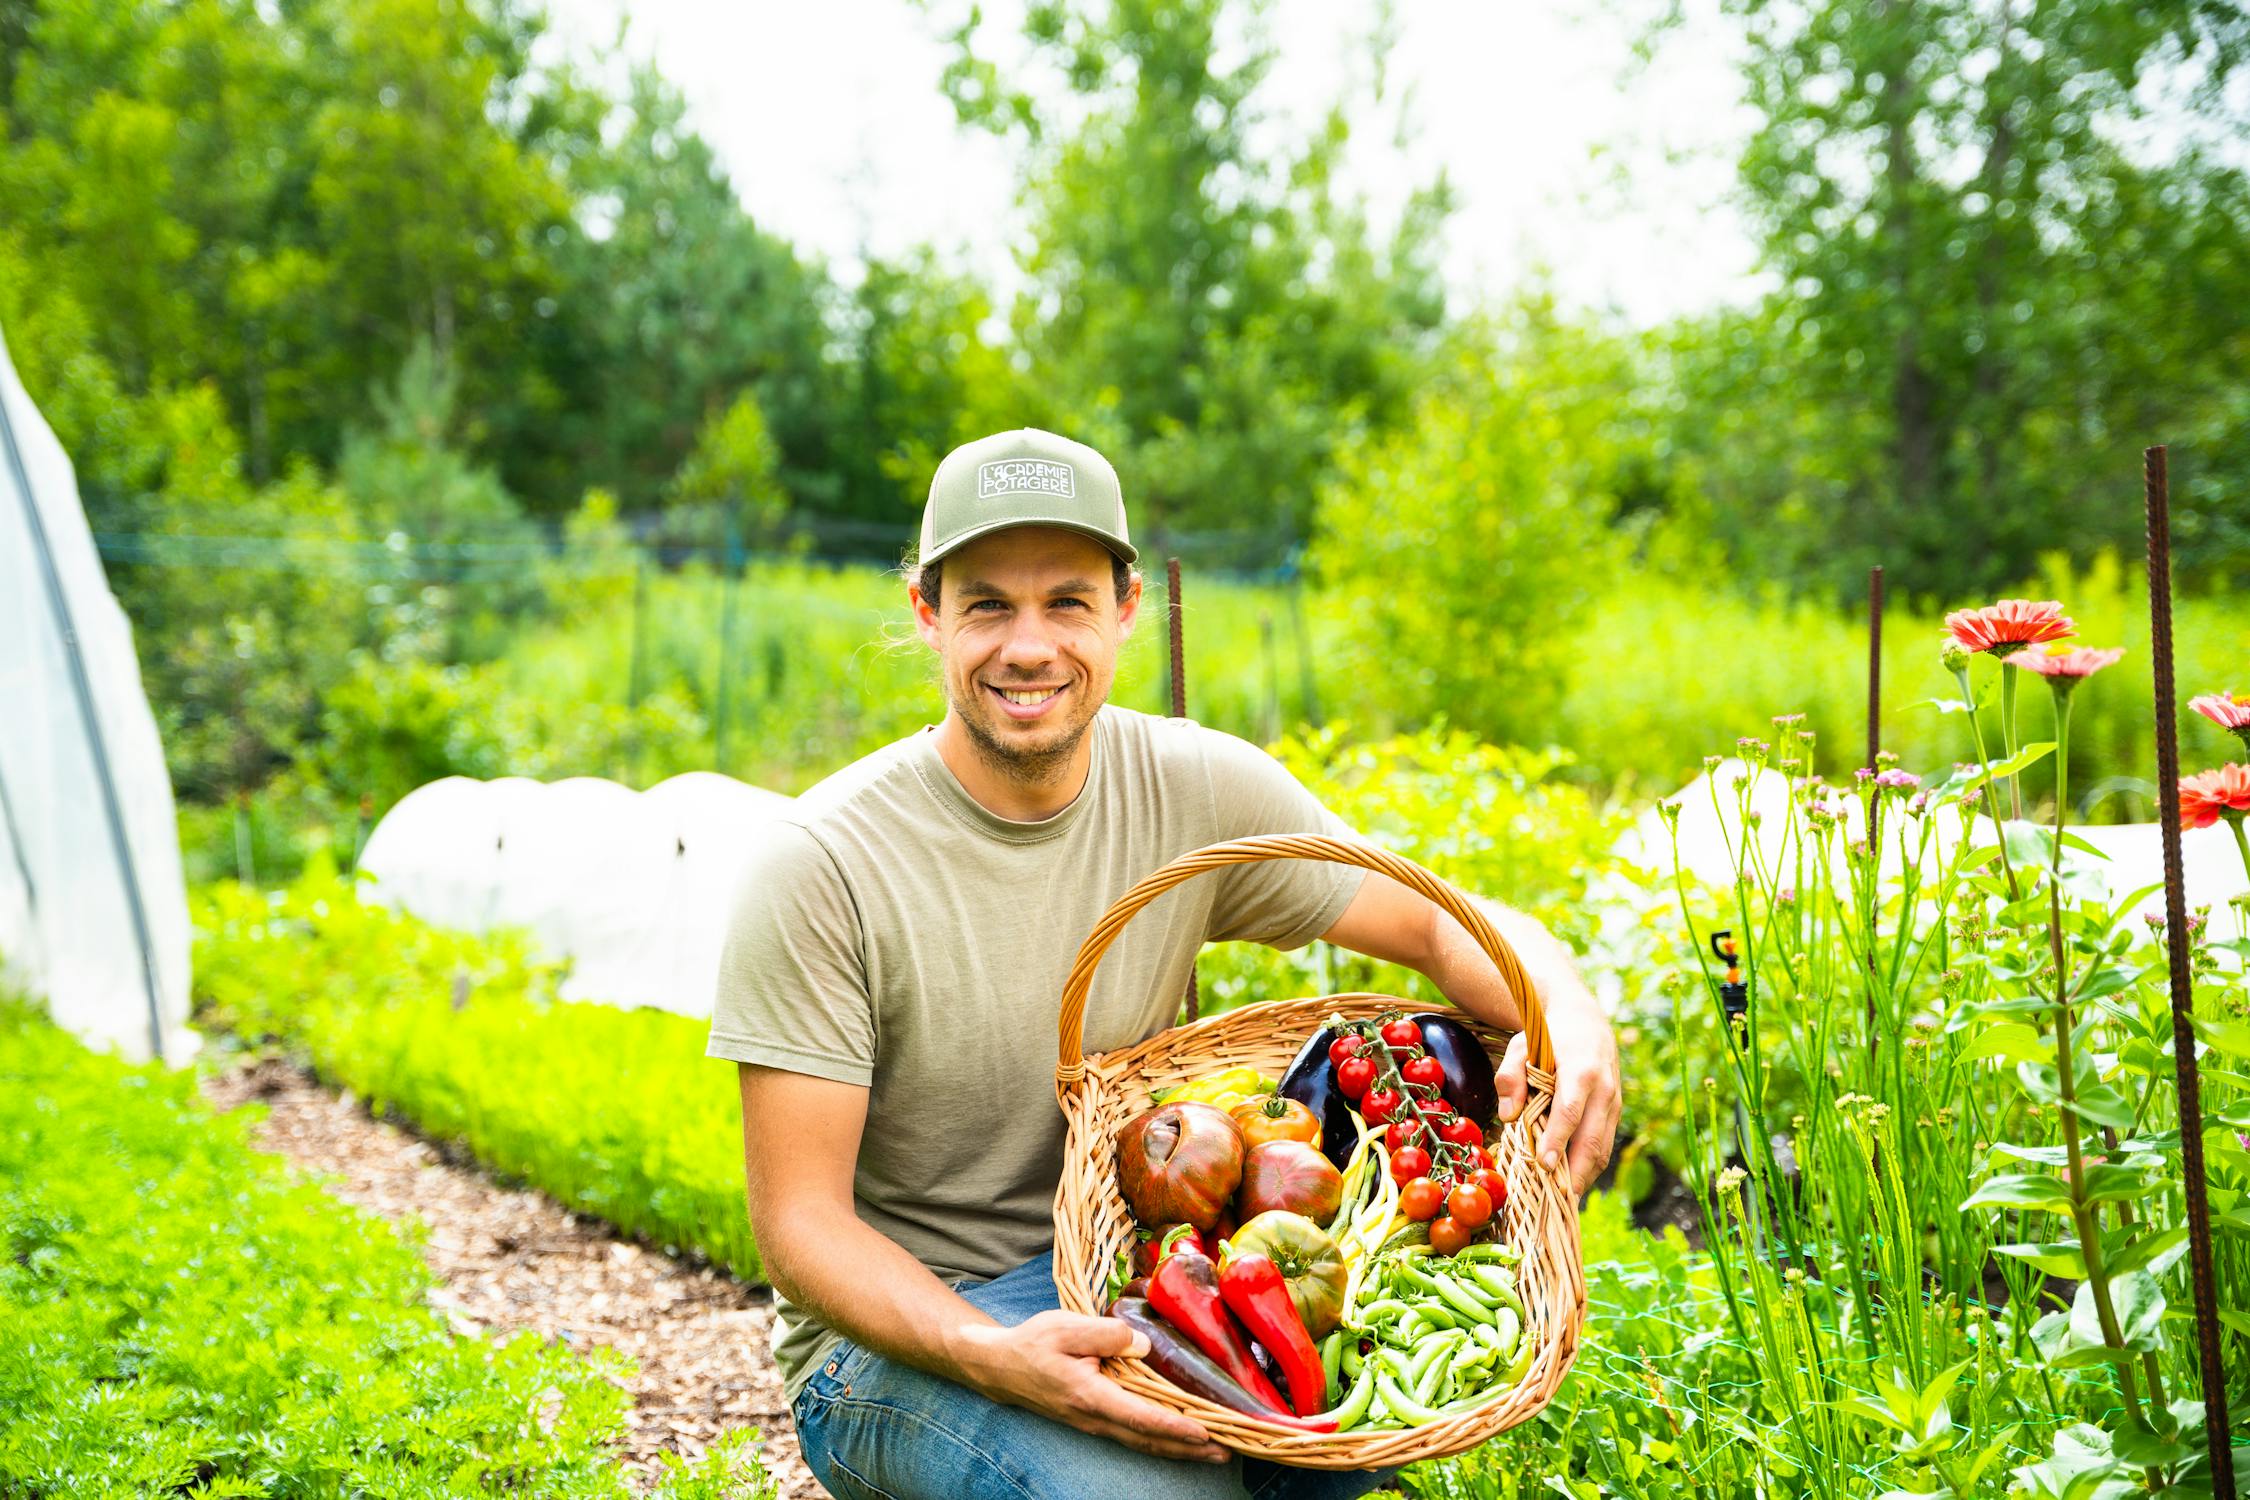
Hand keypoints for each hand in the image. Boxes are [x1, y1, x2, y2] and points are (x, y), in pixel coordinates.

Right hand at [952, 1310, 1227, 1463]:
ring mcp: (1094, 1423)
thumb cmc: (1034, 1343)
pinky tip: (1179, 1439)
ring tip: (1214, 1452)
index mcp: (1089, 1394)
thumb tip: (1145, 1346)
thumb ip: (1105, 1334)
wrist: (1000, 1367)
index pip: (1140, 1416)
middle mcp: (1094, 1417)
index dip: (1174, 1426)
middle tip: (1227, 1451)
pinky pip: (1133, 1436)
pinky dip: (1161, 1441)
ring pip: (1143, 1442)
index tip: (1204, 1432)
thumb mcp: (1066, 1326)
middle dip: (1188, 1448)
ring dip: (1179, 1450)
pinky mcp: (1094, 1420)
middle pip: (1148, 1439)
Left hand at [1495, 981, 1621, 1195]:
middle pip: (1593, 1139)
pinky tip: (1572, 1184)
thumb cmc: (1548, 1036)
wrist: (1586, 1022)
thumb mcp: (1522, 1046)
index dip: (1558, 1141)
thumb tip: (1508, 1116)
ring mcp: (1614, 1103)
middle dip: (1576, 1172)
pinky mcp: (1616, 1113)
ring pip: (1604, 1148)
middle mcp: (1604, 1089)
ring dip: (1585, 1177)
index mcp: (1580, 1071)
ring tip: (1563, 1202)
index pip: (1570, 1112)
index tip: (1544, 1166)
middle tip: (1556, 1199)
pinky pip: (1606, 1146)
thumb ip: (1511, 1077)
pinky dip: (1591, 1168)